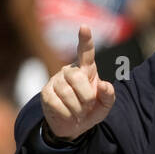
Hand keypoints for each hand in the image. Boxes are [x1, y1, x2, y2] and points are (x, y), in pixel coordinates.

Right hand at [40, 25, 115, 140]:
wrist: (72, 126)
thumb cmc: (90, 110)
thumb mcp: (104, 106)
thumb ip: (109, 96)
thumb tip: (104, 85)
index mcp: (86, 69)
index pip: (86, 51)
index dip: (85, 40)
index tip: (84, 27)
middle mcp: (69, 71)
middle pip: (77, 78)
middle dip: (87, 97)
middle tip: (88, 106)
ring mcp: (55, 80)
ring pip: (67, 93)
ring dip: (77, 108)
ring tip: (79, 112)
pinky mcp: (46, 93)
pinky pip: (57, 104)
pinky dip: (67, 114)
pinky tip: (69, 115)